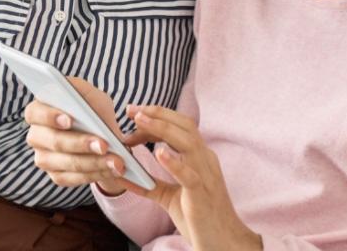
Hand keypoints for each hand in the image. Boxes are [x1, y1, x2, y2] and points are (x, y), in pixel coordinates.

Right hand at [23, 77, 128, 194]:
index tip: (70, 120)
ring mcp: (44, 158)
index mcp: (38, 111)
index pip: (35, 113)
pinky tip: (111, 169)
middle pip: (54, 142)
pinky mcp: (56, 175)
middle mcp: (36, 136)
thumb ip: (84, 97)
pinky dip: (95, 174)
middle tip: (104, 145)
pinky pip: (74, 178)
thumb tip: (85, 110)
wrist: (102, 132)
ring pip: (66, 163)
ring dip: (94, 163)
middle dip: (81, 144)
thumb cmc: (91, 108)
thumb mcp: (90, 96)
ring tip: (116, 161)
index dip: (50, 116)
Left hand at [122, 105, 262, 250]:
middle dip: (158, 114)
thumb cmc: (198, 217)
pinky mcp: (202, 195)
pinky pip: (190, 175)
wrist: (222, 243)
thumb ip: (150, 184)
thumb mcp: (169, 197)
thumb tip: (124, 176)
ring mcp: (206, 176)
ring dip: (162, 129)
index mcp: (199, 158)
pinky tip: (158, 153)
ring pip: (188, 143)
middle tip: (131, 110)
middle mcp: (205, 160)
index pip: (179, 128)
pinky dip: (174, 162)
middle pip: (185, 126)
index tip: (133, 115)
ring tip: (139, 121)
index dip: (156, 118)